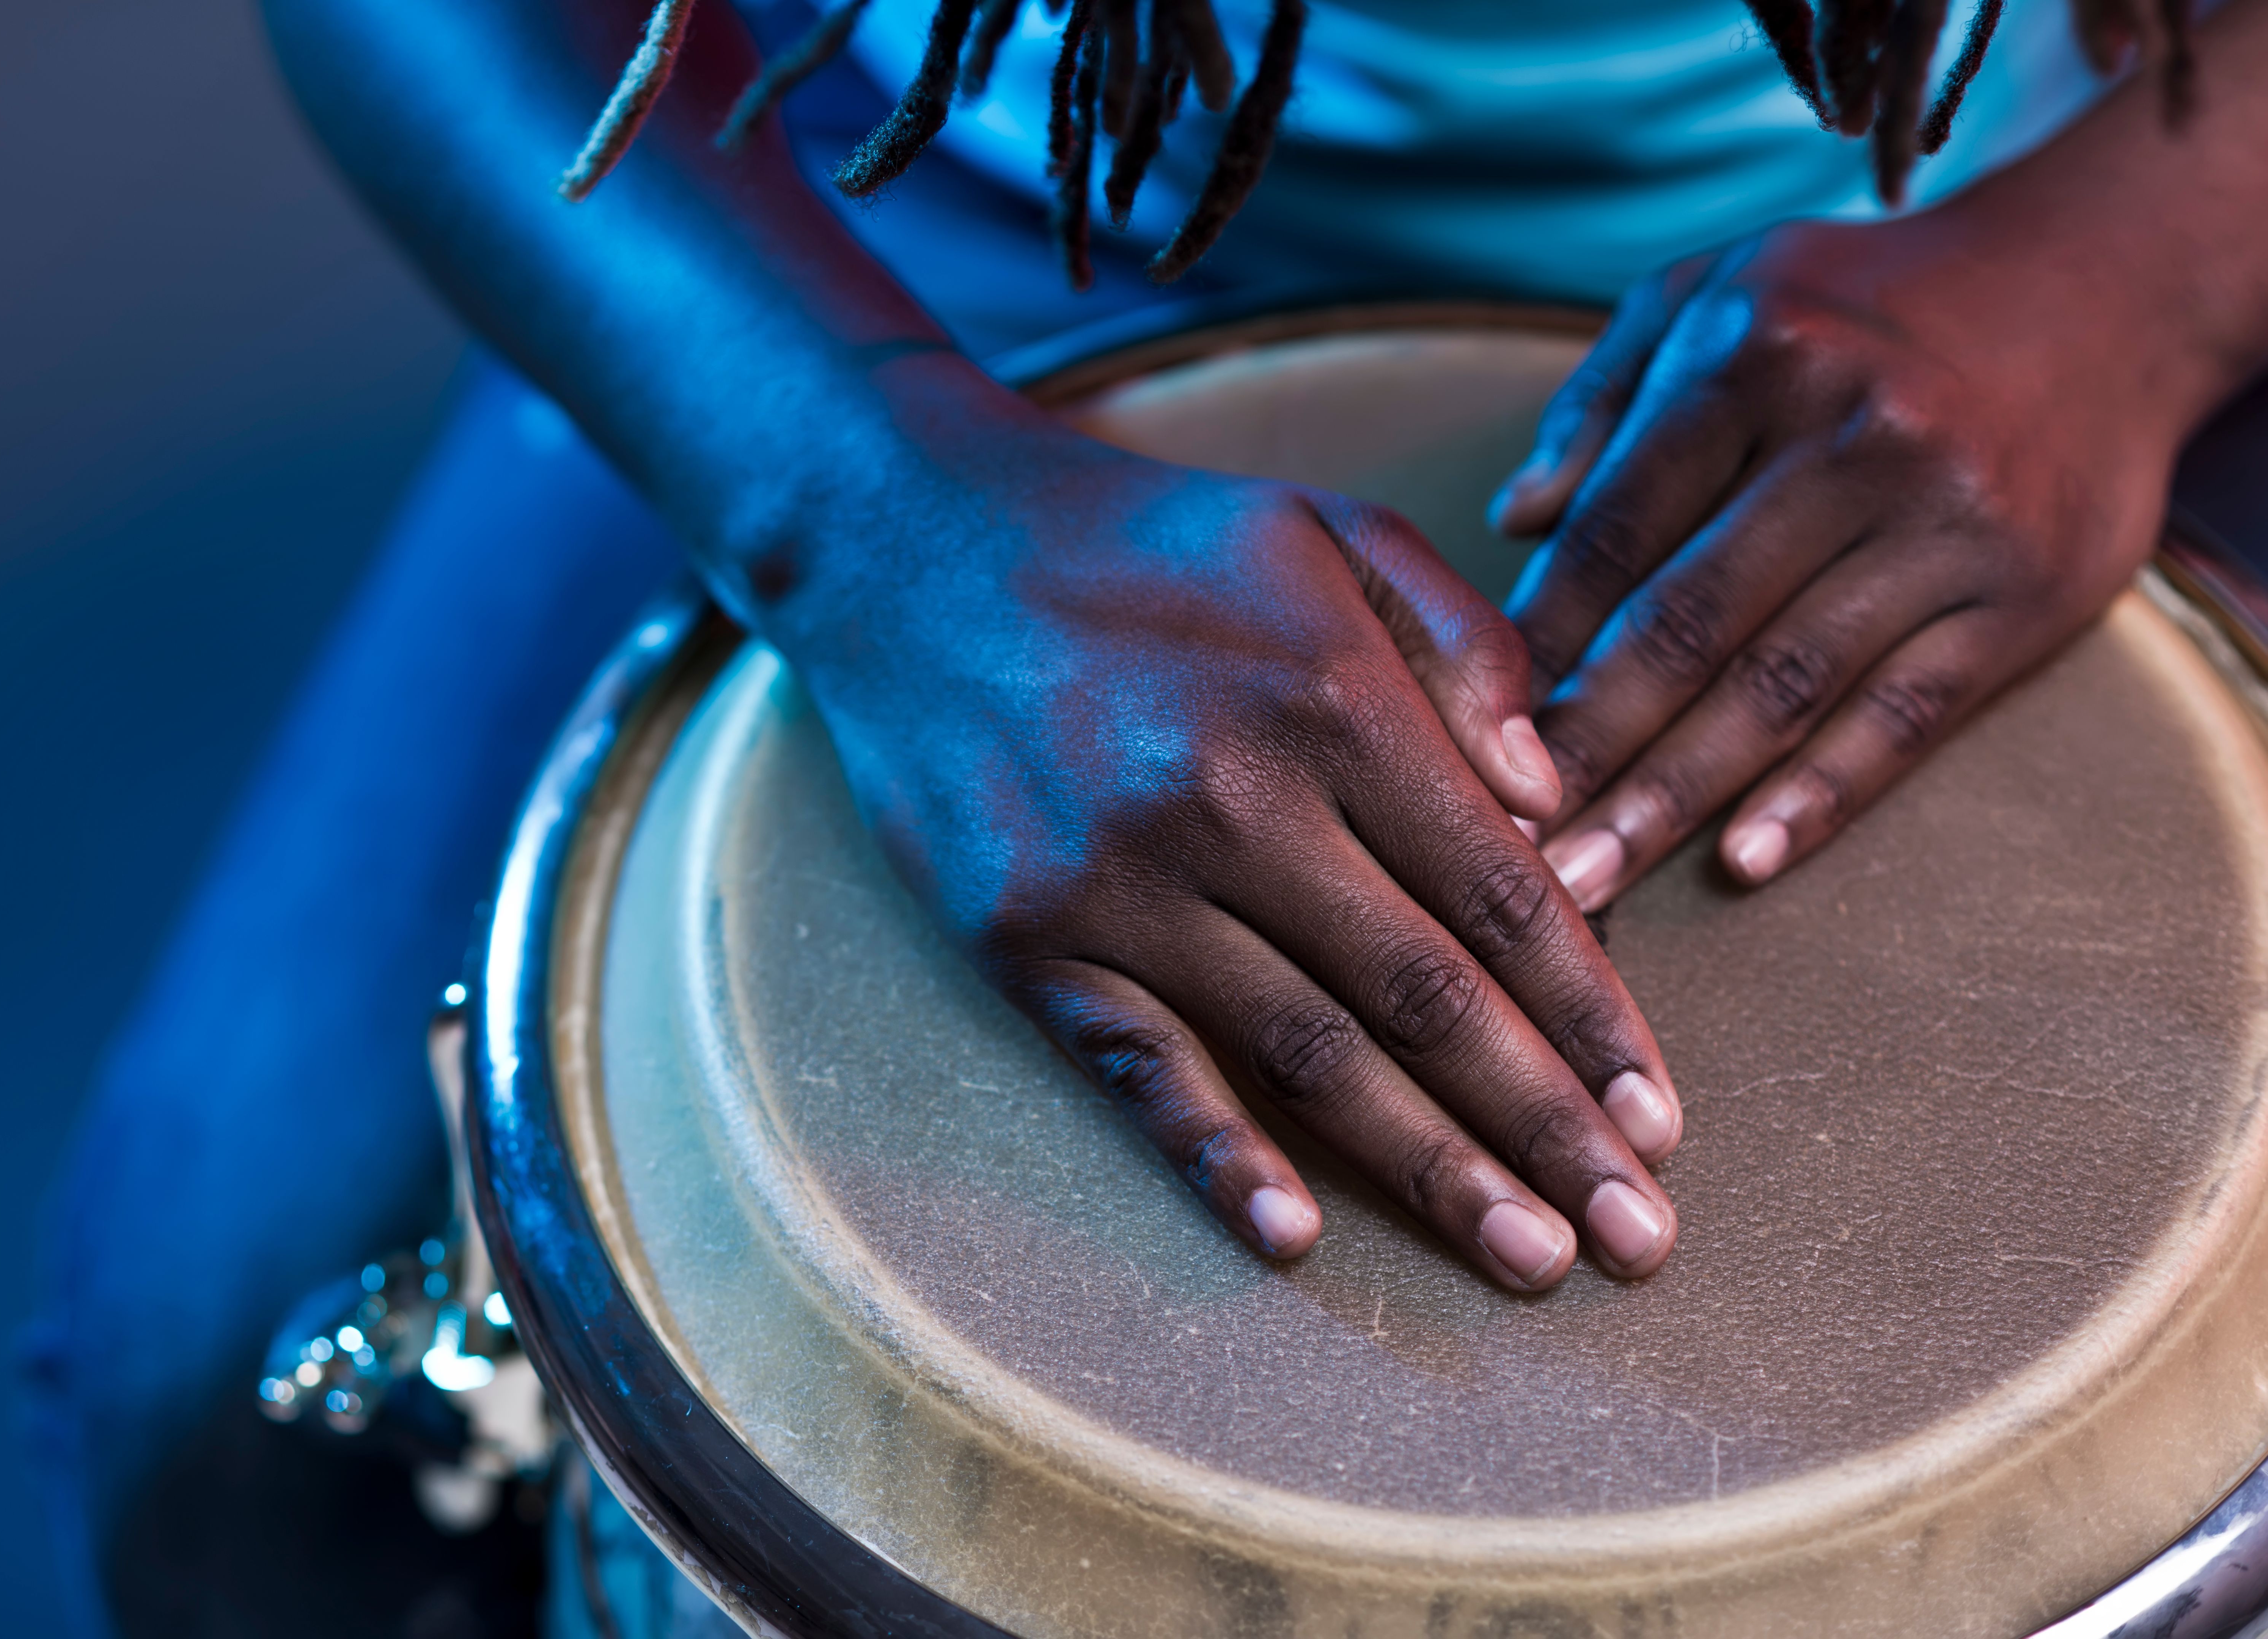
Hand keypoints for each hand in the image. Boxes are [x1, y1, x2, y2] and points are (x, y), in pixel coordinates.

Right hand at [778, 420, 1681, 1287]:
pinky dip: (1217, 1158)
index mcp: (1332, 698)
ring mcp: (1123, 881)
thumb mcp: (1329, 532)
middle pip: (1427, 998)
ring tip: (1528, 1257)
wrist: (907, 546)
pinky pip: (1140, 1070)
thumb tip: (1561, 799)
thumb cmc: (1145, 546)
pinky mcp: (1027, 937)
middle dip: (1547, 1128)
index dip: (1593, 1019)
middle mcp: (1237, 800)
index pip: (1502, 894)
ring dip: (1430, 1171)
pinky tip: (1294, 1238)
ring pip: (1308, 1054)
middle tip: (1637, 1239)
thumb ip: (1467, 643)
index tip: (1659, 1120)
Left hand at [1488, 212, 2193, 910]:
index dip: (1535, 644)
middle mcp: (1853, 440)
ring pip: (1781, 687)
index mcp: (1754, 359)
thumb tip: (1512, 518)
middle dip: (1585, 749)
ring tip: (1589, 886)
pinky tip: (1743, 862)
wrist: (2098, 283)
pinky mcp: (2023, 595)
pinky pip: (1903, 714)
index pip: (1614, 531)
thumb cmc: (1864, 301)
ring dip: (1672, 798)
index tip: (1469, 736)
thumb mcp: (1715, 292)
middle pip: (1686, 625)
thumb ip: (1601, 401)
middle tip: (1506, 848)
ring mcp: (1945, 524)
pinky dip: (1821, 795)